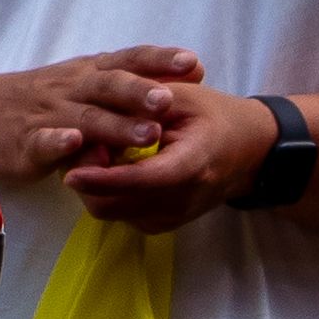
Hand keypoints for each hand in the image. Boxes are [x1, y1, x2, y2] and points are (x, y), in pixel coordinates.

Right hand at [0, 47, 203, 185]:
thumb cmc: (46, 99)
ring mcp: (49, 114)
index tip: (193, 64)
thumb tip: (191, 73)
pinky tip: (73, 144)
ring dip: (117, 125)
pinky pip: (43, 141)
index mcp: (90, 72)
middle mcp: (73, 87)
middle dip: (141, 92)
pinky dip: (58, 142)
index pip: (128, 60)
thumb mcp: (87, 83)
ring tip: (147, 134)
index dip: (159, 61)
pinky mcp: (26, 142)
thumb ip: (131, 82)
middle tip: (169, 101)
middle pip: (110, 85)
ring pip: (86, 117)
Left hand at [61, 80, 284, 231]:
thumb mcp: (183, 95)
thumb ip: (143, 104)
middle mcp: (182, 199)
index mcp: (192, 163)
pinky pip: (122, 214)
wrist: (248, 149)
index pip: (141, 180)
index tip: (70, 172)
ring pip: (112, 212)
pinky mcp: (163, 223)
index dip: (103, 178)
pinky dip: (108, 194)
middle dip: (88, 180)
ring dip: (94, 187)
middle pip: (115, 205)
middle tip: (86, 145)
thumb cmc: (214, 115)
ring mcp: (173, 217)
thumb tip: (100, 116)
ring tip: (99, 152)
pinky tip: (114, 167)